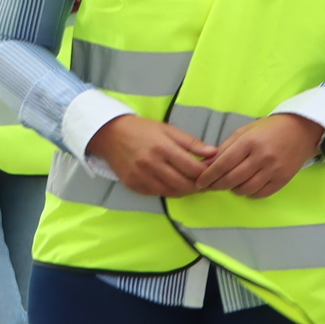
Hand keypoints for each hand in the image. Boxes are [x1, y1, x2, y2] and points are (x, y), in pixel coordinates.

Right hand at [92, 112, 212, 199]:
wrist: (111, 134)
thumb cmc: (142, 129)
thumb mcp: (168, 129)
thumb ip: (191, 142)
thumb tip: (213, 152)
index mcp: (163, 148)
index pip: (193, 168)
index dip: (206, 173)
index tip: (211, 172)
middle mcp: (152, 164)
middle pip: (184, 184)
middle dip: (198, 186)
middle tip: (204, 183)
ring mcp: (141, 177)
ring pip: (171, 193)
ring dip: (184, 191)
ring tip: (190, 185)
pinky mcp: (133, 185)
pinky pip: (157, 194)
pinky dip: (168, 191)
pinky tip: (172, 184)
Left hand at [196, 110, 324, 198]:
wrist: (301, 130)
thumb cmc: (269, 129)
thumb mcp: (245, 131)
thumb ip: (226, 147)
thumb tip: (207, 164)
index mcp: (250, 142)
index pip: (223, 163)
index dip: (209, 175)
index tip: (200, 182)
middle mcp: (261, 157)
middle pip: (232, 179)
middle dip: (217, 185)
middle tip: (209, 187)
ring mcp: (273, 170)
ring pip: (245, 189)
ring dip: (233, 190)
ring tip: (229, 185)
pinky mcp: (282, 180)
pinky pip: (260, 194)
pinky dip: (249, 193)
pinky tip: (245, 187)